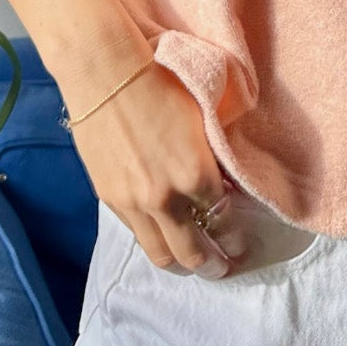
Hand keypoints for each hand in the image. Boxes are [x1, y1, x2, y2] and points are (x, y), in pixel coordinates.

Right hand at [63, 58, 245, 277]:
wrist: (106, 78)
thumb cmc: (160, 86)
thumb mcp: (201, 122)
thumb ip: (213, 161)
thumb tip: (224, 187)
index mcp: (196, 176)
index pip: (223, 221)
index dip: (234, 236)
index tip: (240, 244)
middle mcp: (167, 199)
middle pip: (193, 251)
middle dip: (213, 265)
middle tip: (222, 268)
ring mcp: (134, 204)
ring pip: (161, 254)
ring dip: (180, 265)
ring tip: (190, 267)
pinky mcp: (109, 200)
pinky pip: (136, 235)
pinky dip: (153, 241)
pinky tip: (161, 239)